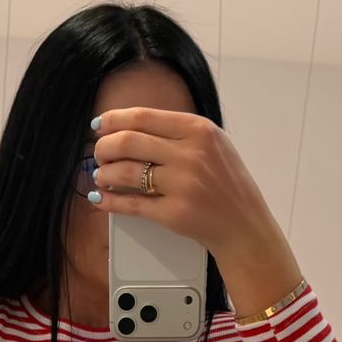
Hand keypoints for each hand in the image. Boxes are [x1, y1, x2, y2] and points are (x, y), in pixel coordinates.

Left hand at [86, 107, 277, 257]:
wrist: (243, 224)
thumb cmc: (226, 182)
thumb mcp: (213, 144)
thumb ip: (178, 132)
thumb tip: (130, 127)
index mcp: (198, 130)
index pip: (142, 117)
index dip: (113, 120)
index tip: (98, 126)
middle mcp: (190, 154)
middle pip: (128, 142)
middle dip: (104, 148)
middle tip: (99, 154)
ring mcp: (182, 185)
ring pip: (125, 172)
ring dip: (104, 174)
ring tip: (101, 176)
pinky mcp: (173, 213)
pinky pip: (131, 205)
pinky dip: (109, 201)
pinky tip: (100, 198)